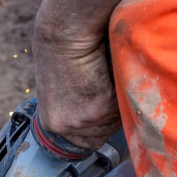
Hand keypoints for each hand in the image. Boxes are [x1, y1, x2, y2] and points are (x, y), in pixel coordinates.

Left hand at [32, 10, 122, 149]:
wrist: (65, 32)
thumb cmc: (62, 52)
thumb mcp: (61, 90)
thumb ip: (74, 109)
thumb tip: (97, 120)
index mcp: (52, 123)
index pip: (86, 144)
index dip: (98, 127)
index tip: (102, 112)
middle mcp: (67, 126)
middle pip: (105, 134)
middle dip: (109, 114)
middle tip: (102, 87)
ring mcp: (85, 118)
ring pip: (118, 120)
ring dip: (117, 101)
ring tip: (102, 77)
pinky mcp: (103, 106)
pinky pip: (124, 103)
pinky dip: (121, 87)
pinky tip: (108, 71)